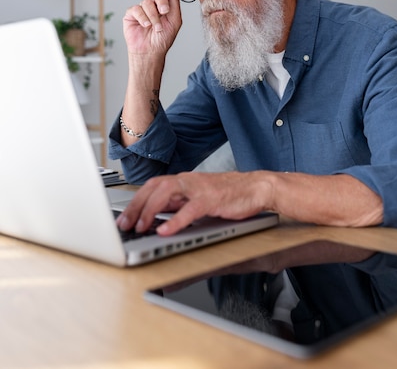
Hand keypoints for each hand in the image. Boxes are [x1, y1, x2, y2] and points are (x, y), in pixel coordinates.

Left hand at [116, 171, 275, 235]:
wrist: (256, 187)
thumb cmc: (229, 194)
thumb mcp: (198, 198)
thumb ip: (179, 203)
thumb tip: (157, 215)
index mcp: (183, 181)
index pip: (152, 186)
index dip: (135, 202)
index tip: (123, 219)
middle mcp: (188, 181)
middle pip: (153, 188)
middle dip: (136, 207)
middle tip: (124, 225)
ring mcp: (199, 189)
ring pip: (166, 193)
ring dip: (150, 211)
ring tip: (141, 227)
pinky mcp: (212, 200)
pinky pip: (189, 209)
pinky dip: (175, 221)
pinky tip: (165, 231)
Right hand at [123, 0, 181, 56]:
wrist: (151, 51)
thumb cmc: (163, 39)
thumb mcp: (174, 21)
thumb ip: (174, 4)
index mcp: (164, 5)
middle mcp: (153, 5)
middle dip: (162, 0)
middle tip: (165, 11)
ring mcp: (142, 9)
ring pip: (147, 2)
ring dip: (153, 16)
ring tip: (156, 28)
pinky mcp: (131, 14)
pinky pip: (136, 9)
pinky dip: (143, 17)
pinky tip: (145, 25)